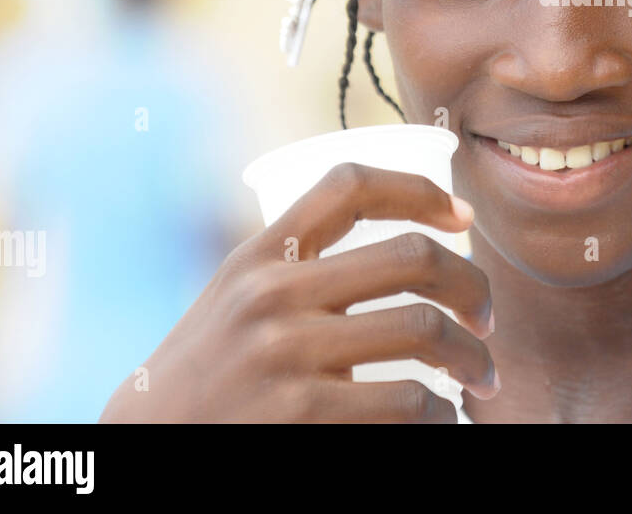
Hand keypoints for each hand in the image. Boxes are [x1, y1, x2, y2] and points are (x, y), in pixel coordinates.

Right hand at [99, 164, 495, 422]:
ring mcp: (286, 354)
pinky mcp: (303, 415)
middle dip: (472, 285)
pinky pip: (408, 402)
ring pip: (424, 331)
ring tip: (480, 375)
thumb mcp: (237, 297)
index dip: (420, 189)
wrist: (144, 445)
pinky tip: (441, 417)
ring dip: (472, 357)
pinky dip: (441, 413)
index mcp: (260, 254)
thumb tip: (404, 243)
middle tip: (486, 315)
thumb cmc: (208, 372)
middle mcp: (272, 294)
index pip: (350, 186)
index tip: (462, 216)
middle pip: (412, 257)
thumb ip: (298, 266)